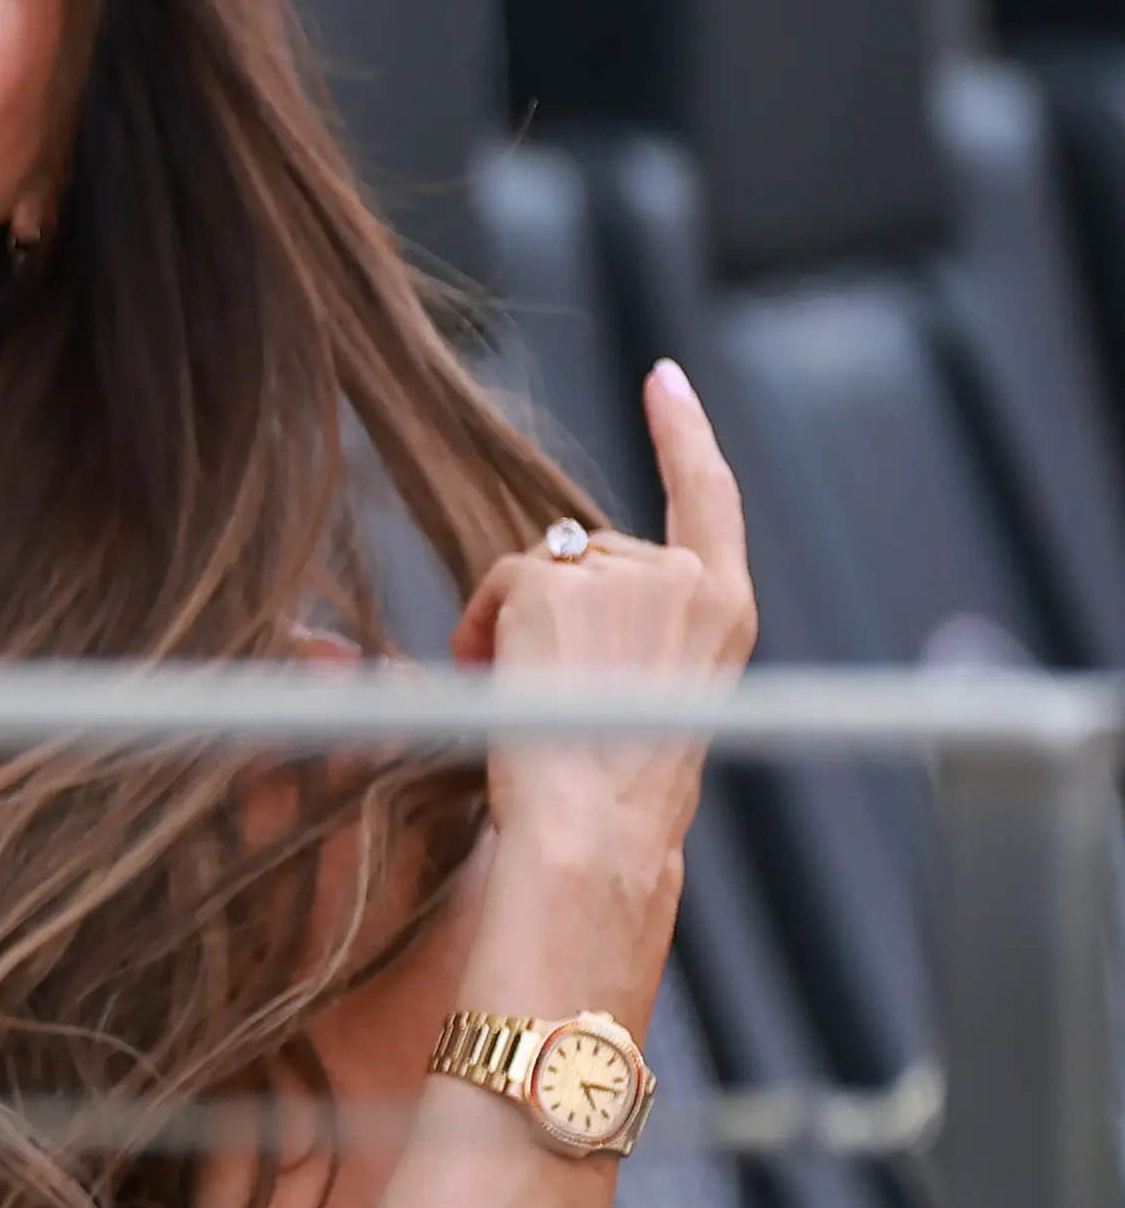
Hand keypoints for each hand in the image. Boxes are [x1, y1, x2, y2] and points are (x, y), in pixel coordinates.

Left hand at [448, 360, 756, 879]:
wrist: (596, 828)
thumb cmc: (615, 792)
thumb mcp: (657, 694)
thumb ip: (636, 624)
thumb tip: (561, 563)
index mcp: (725, 610)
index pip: (709, 497)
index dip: (683, 434)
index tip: (663, 379)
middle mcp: (687, 579)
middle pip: (593, 550)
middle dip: (556, 606)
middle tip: (555, 693)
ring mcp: (625, 575)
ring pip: (543, 566)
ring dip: (517, 620)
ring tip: (533, 697)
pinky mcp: (558, 582)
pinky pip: (500, 579)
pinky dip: (484, 624)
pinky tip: (499, 676)